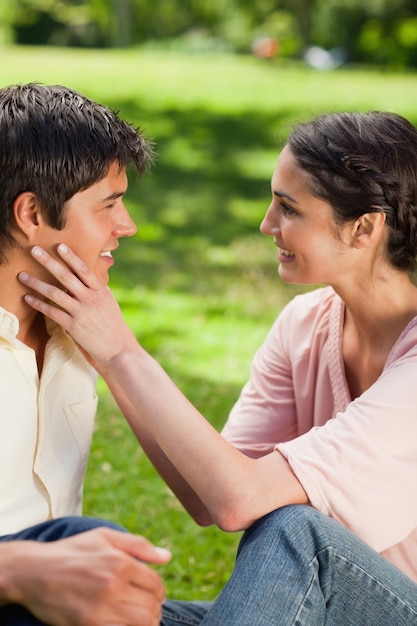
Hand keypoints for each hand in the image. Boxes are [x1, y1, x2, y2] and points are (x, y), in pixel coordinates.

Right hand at [10, 527, 170, 625]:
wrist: (34, 571)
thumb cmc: (72, 551)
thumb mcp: (104, 537)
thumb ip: (138, 545)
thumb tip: (167, 557)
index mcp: (120, 562)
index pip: (156, 585)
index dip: (159, 591)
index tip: (151, 592)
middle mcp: (113, 586)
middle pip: (152, 608)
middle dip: (154, 609)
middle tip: (146, 607)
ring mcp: (100, 609)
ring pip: (142, 625)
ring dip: (145, 623)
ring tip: (137, 617)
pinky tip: (123, 622)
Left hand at [19, 245, 136, 372]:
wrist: (119, 350)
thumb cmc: (114, 328)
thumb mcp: (110, 304)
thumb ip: (98, 291)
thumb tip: (88, 278)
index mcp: (101, 292)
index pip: (84, 270)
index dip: (71, 257)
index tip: (60, 246)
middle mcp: (91, 299)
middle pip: (66, 276)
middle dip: (49, 262)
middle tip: (34, 250)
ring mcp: (82, 312)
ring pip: (55, 293)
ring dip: (37, 283)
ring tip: (23, 276)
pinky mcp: (73, 326)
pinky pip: (52, 312)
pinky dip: (38, 304)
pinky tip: (28, 298)